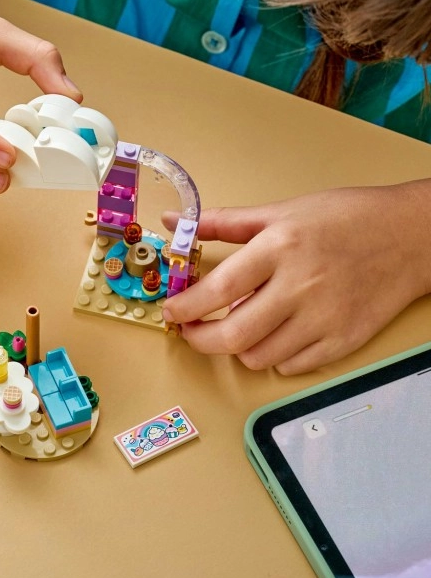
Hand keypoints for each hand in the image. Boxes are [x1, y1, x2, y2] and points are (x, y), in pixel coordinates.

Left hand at [161, 182, 430, 373]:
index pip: (219, 289)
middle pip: (234, 335)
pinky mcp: (345, 341)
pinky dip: (273, 356)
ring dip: (237, 347)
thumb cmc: (345, 218)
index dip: (186, 307)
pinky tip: (274, 334)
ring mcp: (325, 319)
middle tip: (191, 330)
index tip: (170, 312)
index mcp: (280, 249)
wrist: (413, 236)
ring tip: (238, 326)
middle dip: (200, 339)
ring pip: (258, 357)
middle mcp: (301, 288)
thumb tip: (173, 224)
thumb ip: (224, 223)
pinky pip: (291, 366)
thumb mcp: (282, 211)